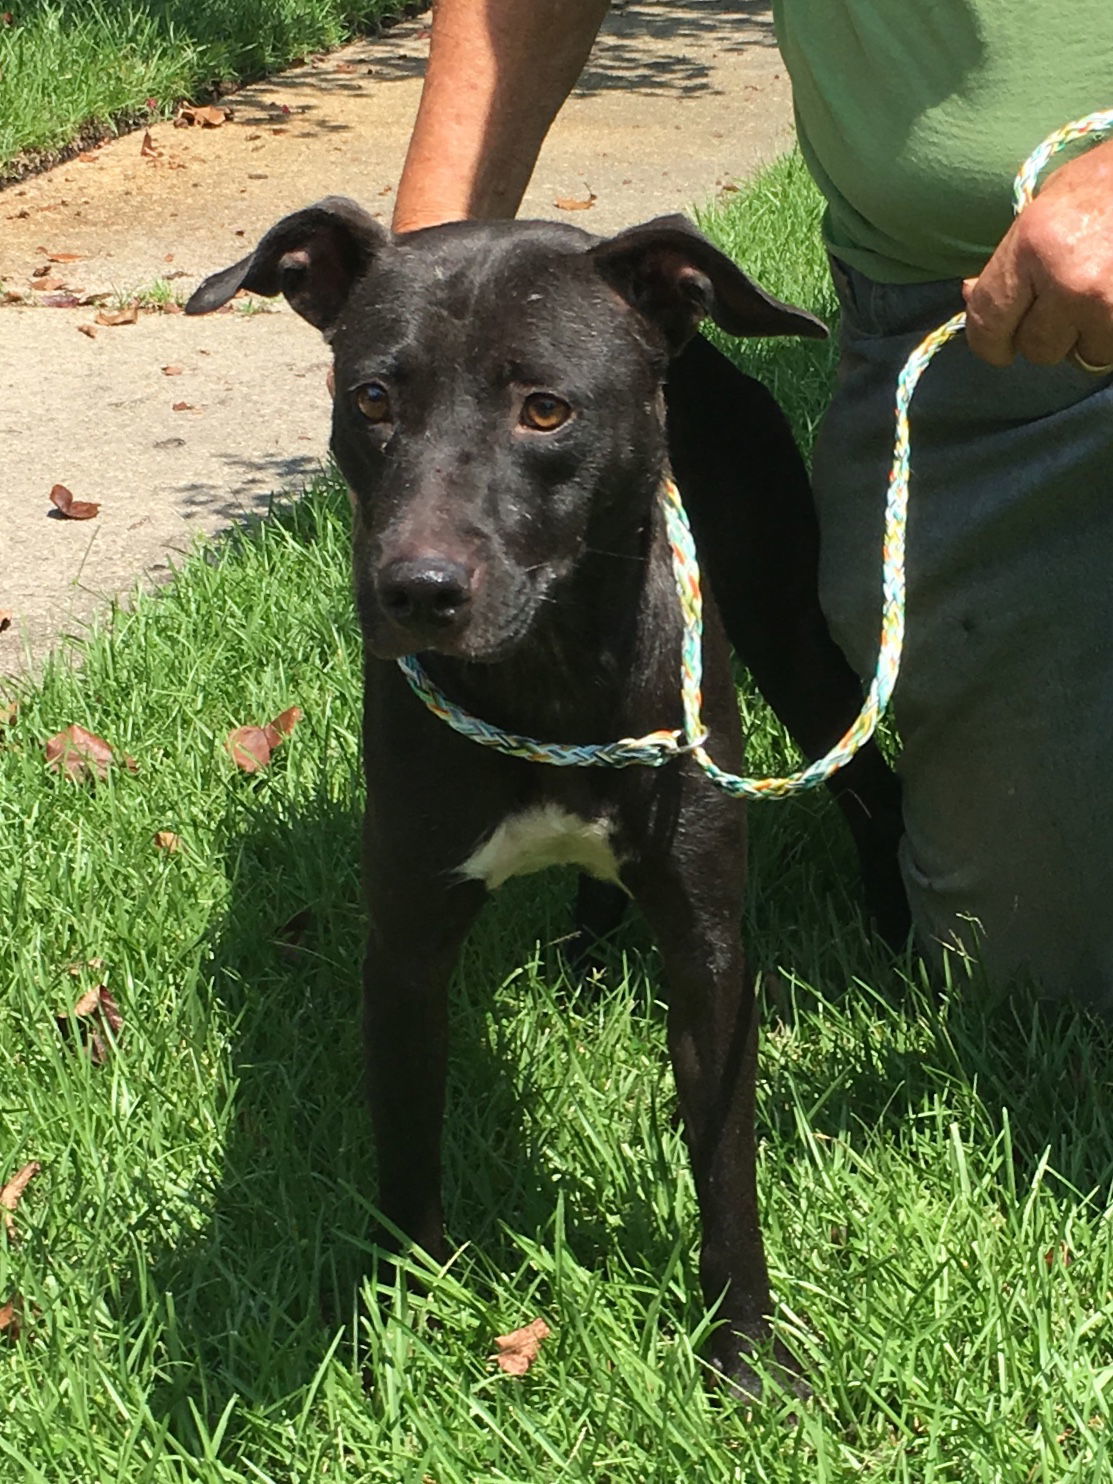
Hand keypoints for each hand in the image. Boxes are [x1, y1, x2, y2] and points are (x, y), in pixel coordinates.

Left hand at [963, 136, 1112, 368]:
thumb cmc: (1111, 176)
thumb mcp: (1052, 200)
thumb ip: (1012, 257)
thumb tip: (971, 298)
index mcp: (1034, 244)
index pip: (988, 320)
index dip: (989, 343)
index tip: (998, 349)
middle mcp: (1068, 280)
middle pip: (1037, 349)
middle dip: (1049, 335)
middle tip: (1067, 305)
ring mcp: (1110, 305)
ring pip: (1084, 356)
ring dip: (1090, 336)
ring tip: (1105, 293)